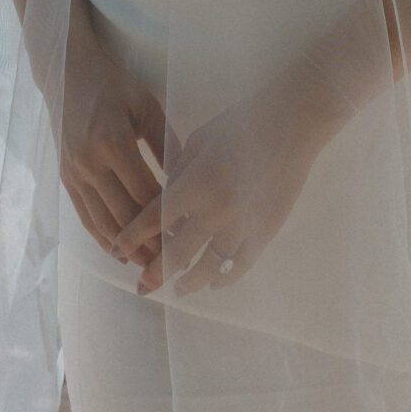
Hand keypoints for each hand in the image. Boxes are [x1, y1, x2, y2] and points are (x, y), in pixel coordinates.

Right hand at [61, 9, 177, 264]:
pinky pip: (85, 217)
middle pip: (122, 215)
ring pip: (102, 223)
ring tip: (147, 264)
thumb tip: (185, 180)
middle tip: (170, 262)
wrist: (68, 74)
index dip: (164, 218)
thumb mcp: (146, 106)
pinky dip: (102, 238)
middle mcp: (90, 162)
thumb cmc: (114, 85)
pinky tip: (119, 251)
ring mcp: (74, 173)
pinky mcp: (65, 179)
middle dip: (147, 242)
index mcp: (113, 142)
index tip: (185, 234)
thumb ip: (165, 143)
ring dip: (124, 248)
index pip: (143, 193)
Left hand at [109, 76, 337, 295]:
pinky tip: (214, 282)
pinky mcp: (264, 231)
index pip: (154, 219)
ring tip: (177, 289)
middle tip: (141, 287)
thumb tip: (164, 201)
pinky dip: (224, 278)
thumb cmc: (242, 122)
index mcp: (194, 184)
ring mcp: (242, 226)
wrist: (292, 123)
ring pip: (208, 268)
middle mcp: (215, 211)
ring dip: (188, 282)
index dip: (132, 238)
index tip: (118, 252)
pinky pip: (240, 265)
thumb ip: (179, 172)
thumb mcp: (201, 140)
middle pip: (176, 254)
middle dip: (154, 274)